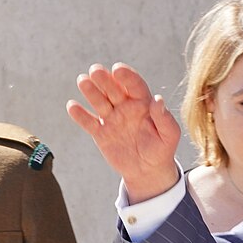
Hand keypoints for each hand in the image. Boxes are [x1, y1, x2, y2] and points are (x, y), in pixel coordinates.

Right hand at [66, 63, 180, 200]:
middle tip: (96, 71)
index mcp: (143, 104)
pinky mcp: (101, 133)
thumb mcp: (170, 136)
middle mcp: (125, 107)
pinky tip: (72, 106)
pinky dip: (80, 115)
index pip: (134, 85)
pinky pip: (89, 122)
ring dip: (91, 91)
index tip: (117, 70)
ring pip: (99, 102)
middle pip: (113, 89)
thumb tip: (158, 100)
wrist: (148, 172)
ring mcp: (112, 119)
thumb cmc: (162, 150)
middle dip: (105, 79)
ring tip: (83, 81)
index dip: (126, 76)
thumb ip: (165, 118)